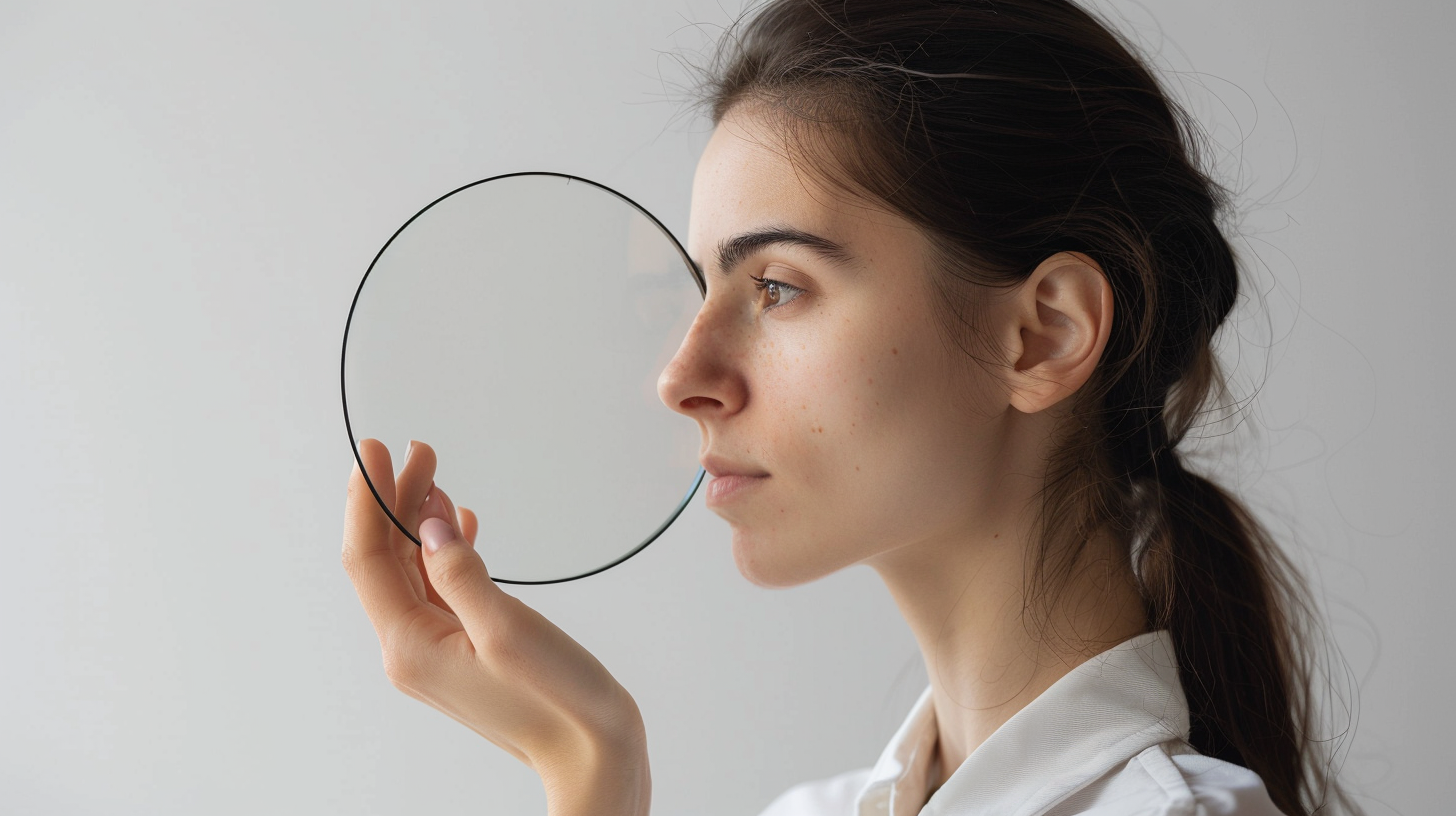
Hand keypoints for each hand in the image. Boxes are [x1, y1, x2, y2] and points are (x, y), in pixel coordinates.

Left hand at [342, 438, 649, 814]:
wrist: (592, 754)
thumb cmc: (556, 701)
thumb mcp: (506, 629)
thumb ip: (460, 572)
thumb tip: (428, 525)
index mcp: (410, 646)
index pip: (367, 560)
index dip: (366, 500)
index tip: (374, 449)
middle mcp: (413, 650)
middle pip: (385, 562)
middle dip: (394, 501)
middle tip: (416, 449)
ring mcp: (437, 651)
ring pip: (412, 571)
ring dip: (419, 520)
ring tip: (432, 472)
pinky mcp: (466, 650)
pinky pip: (440, 590)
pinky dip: (444, 550)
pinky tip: (458, 522)